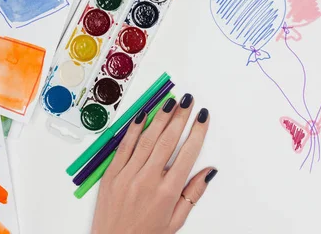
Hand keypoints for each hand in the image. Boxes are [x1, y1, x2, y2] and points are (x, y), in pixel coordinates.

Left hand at [91, 94, 216, 233]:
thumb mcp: (176, 221)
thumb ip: (193, 194)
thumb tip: (209, 172)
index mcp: (167, 192)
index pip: (188, 153)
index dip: (198, 132)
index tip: (203, 117)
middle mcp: (148, 180)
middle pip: (168, 140)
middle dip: (181, 117)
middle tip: (189, 101)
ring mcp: (128, 175)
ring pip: (147, 139)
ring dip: (160, 117)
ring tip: (170, 101)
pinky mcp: (111, 175)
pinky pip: (124, 146)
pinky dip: (134, 129)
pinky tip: (143, 115)